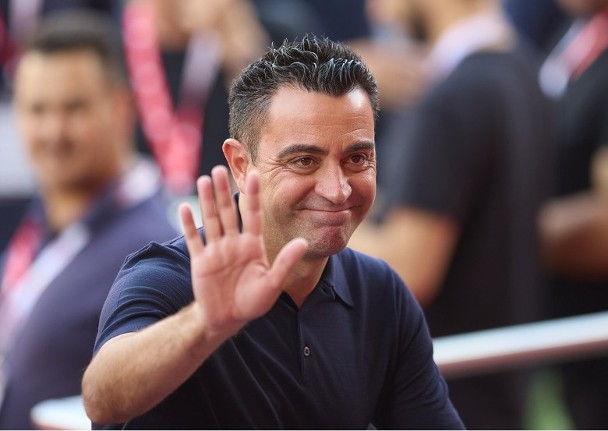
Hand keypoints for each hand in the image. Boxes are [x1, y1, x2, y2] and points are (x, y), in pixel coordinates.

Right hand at [179, 166, 307, 338]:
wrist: (228, 319)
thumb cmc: (253, 302)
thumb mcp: (273, 284)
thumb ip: (285, 262)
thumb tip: (302, 242)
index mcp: (252, 245)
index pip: (253, 215)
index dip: (253, 195)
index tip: (256, 174)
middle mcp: (234, 243)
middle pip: (228, 212)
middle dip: (225, 191)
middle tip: (221, 168)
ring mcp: (216, 251)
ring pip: (211, 220)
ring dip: (207, 201)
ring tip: (204, 180)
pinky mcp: (201, 261)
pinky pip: (194, 239)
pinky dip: (188, 224)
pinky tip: (185, 207)